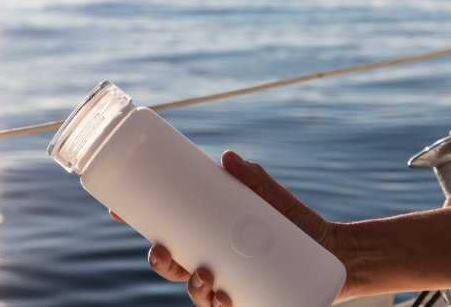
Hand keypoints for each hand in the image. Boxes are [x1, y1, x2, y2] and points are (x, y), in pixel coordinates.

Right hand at [109, 150, 354, 305]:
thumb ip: (253, 178)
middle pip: (172, 266)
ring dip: (192, 288)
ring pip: (196, 292)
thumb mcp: (271, 198)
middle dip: (160, 262)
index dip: (140, 223)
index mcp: (208, 235)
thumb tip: (227, 157)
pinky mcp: (250, 300)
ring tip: (205, 277)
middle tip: (163, 252)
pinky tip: (223, 301)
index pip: (167, 231)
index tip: (118, 211)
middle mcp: (213, 261)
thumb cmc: (296, 222)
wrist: (331, 250)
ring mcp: (229, 283)